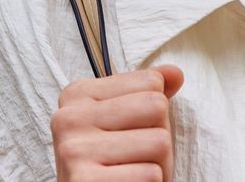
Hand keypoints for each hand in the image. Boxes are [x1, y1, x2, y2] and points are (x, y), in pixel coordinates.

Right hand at [50, 65, 183, 180]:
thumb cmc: (112, 165)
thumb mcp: (126, 123)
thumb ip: (147, 95)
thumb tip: (175, 73)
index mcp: (77, 95)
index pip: (151, 83)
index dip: (154, 113)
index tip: (130, 132)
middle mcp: (69, 119)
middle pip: (156, 107)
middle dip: (159, 137)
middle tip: (138, 157)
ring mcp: (75, 151)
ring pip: (159, 142)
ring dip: (158, 165)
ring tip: (134, 174)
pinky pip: (152, 174)